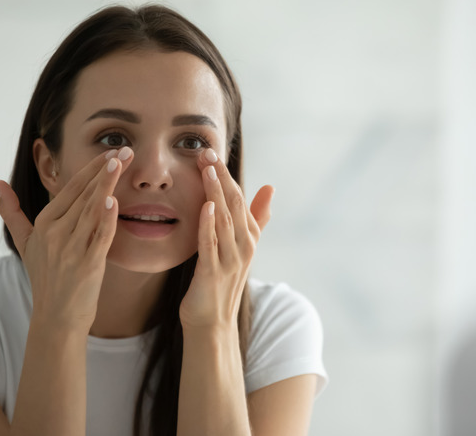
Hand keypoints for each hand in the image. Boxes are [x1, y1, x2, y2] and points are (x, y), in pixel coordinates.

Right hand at [0, 148, 132, 329]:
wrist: (56, 317)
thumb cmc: (45, 278)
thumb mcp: (25, 243)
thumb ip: (12, 212)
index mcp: (45, 223)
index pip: (71, 189)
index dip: (92, 169)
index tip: (111, 151)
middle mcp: (56, 233)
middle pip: (84, 194)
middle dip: (105, 170)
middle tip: (126, 149)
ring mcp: (71, 249)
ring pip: (91, 210)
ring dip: (107, 185)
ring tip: (121, 163)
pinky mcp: (87, 265)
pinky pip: (98, 237)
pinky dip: (105, 219)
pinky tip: (112, 201)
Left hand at [178, 148, 273, 329]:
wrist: (211, 323)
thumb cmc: (220, 283)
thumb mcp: (240, 246)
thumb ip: (256, 218)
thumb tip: (270, 187)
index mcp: (249, 237)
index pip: (239, 198)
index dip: (226, 174)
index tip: (211, 152)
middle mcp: (244, 246)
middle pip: (233, 204)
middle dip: (221, 176)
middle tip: (206, 152)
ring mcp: (230, 260)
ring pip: (224, 220)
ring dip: (215, 193)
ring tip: (206, 169)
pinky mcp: (213, 273)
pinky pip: (211, 244)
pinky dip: (209, 224)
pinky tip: (205, 206)